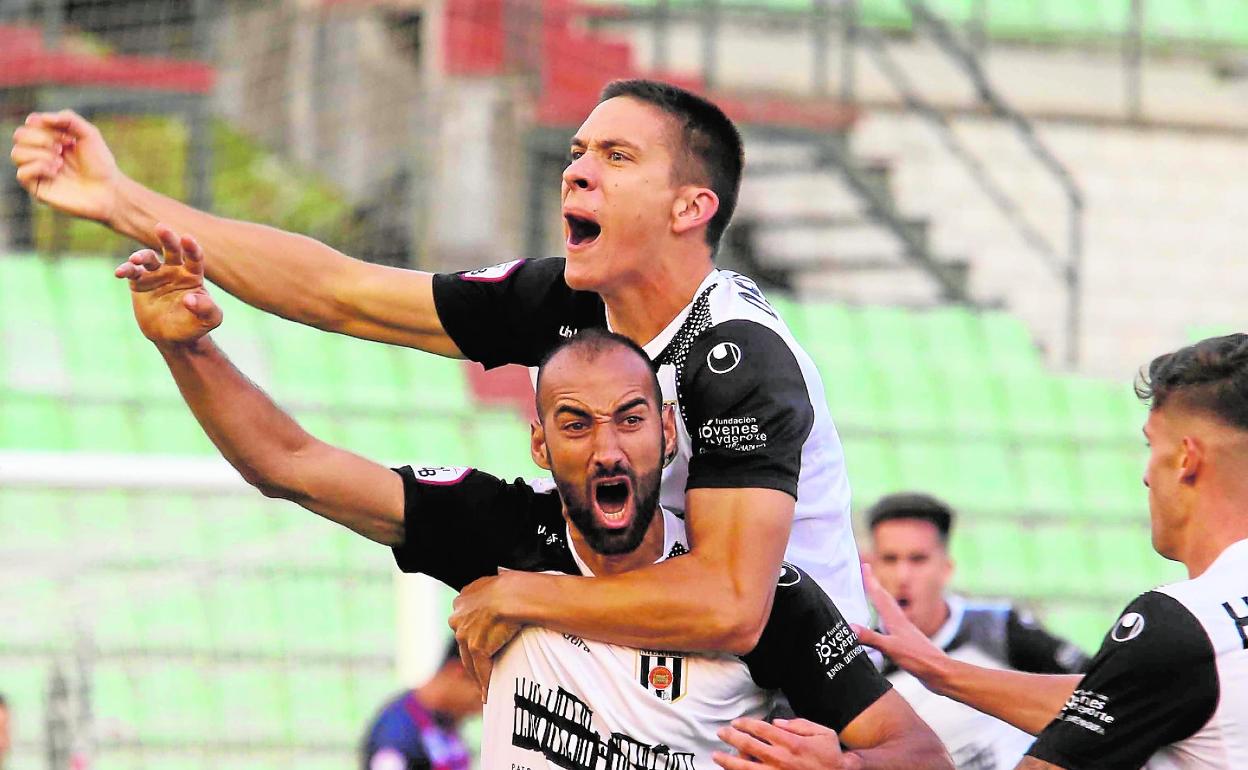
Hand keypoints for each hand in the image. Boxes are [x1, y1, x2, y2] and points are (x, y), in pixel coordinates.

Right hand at [11, 111, 121, 223]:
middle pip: (19, 135)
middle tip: (63, 149)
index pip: (30, 122)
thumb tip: (38, 118)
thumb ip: (67, 118)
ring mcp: (37, 171)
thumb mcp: (89, 133)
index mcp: (50, 138)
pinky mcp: (37, 188)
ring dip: (40, 154)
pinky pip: (21, 173)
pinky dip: (38, 168)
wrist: (108, 191)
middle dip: (41, 138)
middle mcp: (41, 153)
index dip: (46, 125)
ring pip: (16, 153)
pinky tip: (56, 172)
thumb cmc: (100, 164)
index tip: (69, 138)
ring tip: (60, 162)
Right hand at [118, 224, 221, 344]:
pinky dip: (125, 269)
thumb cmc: (195, 325)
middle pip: (171, 249)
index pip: (194, 257)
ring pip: (148, 258)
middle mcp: (175, 270)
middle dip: (167, 238)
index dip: (191, 248)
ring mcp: (156, 274)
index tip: (187, 239)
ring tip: (136, 260)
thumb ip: (207, 308)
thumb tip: (190, 298)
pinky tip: (120, 272)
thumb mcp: (210, 319)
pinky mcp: (139, 282)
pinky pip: (131, 272)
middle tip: (161, 228)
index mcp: (193, 274)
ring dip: (141, 256)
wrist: (173, 337)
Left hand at [449, 574, 521, 700]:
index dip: (473, 635)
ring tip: (484, 688)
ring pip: (469, 660)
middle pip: (463, 643)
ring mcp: (465, 632)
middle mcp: (458, 616)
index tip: (480, 645)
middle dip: (472, 657)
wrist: (517, 593)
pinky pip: (481, 669)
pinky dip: (485, 683)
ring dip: (477, 675)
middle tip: (481, 670)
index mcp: (462, 599)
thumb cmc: (516, 586)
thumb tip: (499, 588)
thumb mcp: (497, 583)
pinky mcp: (476, 647)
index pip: (464, 623)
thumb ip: (490, 592)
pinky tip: (488, 693)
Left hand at [713, 718, 859, 769]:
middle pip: (748, 745)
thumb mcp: (822, 732)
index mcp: (790, 742)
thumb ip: (799, 724)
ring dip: (728, 760)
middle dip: (731, 738)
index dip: (745, 724)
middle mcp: (780, 758)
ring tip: (716, 756)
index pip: (760, 729)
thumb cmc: (830, 755)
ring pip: (745, 767)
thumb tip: (776, 723)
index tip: (736, 722)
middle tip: (721, 733)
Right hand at [850, 563, 949, 692]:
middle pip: (885, 599)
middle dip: (874, 585)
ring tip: (873, 595)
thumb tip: (849, 627)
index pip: (879, 596)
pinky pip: (891, 623)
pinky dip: (884, 618)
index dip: (870, 581)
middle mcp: (900, 622)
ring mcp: (904, 632)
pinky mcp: (907, 642)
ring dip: (880, 600)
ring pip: (889, 610)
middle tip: (867, 573)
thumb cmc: (918, 660)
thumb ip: (871, 638)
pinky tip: (884, 625)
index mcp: (895, 620)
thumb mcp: (891, 649)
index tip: (864, 565)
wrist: (940, 673)